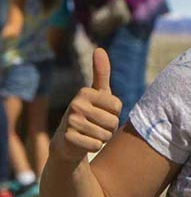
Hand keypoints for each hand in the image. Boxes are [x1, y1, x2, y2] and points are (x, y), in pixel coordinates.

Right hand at [51, 48, 121, 162]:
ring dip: (103, 137)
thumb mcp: (97, 93)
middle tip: (96, 125)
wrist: (67, 141)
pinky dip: (95, 146)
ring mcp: (70, 122)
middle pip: (113, 121)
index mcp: (84, 92)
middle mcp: (75, 105)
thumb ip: (101, 73)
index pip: (117, 105)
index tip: (101, 112)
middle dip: (109, 127)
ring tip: (91, 133)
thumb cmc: (89, 113)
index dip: (114, 113)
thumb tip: (99, 49)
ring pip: (105, 135)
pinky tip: (85, 143)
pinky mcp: (68, 139)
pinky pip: (96, 145)